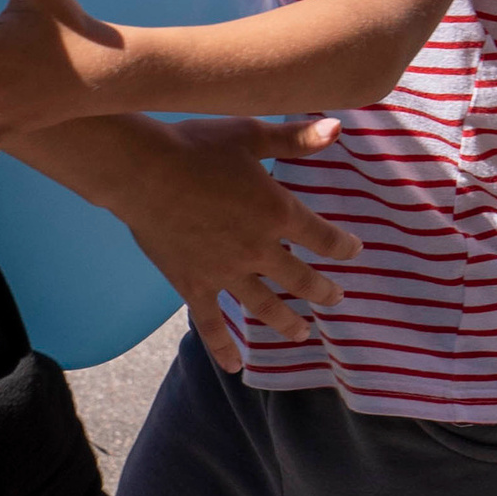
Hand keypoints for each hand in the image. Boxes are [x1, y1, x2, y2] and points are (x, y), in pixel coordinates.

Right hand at [104, 117, 357, 374]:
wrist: (143, 172)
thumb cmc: (196, 146)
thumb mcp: (250, 134)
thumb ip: (295, 139)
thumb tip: (338, 128)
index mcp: (277, 212)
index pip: (322, 237)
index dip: (342, 246)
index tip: (353, 250)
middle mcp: (258, 249)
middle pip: (300, 278)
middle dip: (322, 290)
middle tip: (336, 298)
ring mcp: (226, 272)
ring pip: (265, 307)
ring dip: (287, 323)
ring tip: (302, 334)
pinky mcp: (194, 285)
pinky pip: (212, 325)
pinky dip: (224, 347)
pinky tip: (235, 367)